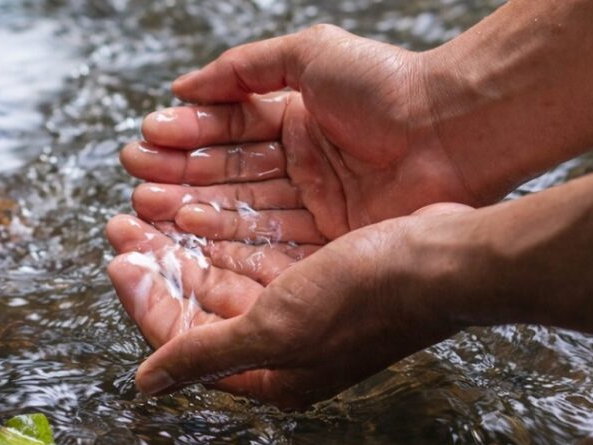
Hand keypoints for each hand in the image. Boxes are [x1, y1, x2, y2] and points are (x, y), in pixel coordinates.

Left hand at [106, 203, 472, 409]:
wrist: (449, 258)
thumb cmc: (369, 298)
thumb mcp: (276, 328)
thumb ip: (205, 353)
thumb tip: (145, 384)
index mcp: (271, 375)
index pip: (182, 340)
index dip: (144, 298)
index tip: (117, 257)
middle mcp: (283, 347)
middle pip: (199, 303)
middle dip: (159, 263)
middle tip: (123, 222)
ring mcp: (304, 310)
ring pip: (224, 273)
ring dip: (187, 241)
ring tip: (152, 204)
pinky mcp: (320, 272)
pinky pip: (255, 251)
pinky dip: (226, 231)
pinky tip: (202, 203)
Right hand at [121, 25, 474, 247]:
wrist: (456, 128)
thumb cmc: (389, 85)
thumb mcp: (309, 55)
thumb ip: (242, 69)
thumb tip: (181, 86)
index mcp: (297, 121)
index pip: (228, 132)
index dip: (186, 136)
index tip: (145, 140)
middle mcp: (302, 167)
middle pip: (227, 175)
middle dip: (179, 176)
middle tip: (135, 181)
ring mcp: (315, 207)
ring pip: (240, 209)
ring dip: (192, 207)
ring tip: (149, 204)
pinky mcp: (330, 241)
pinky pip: (268, 239)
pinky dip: (227, 236)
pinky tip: (189, 230)